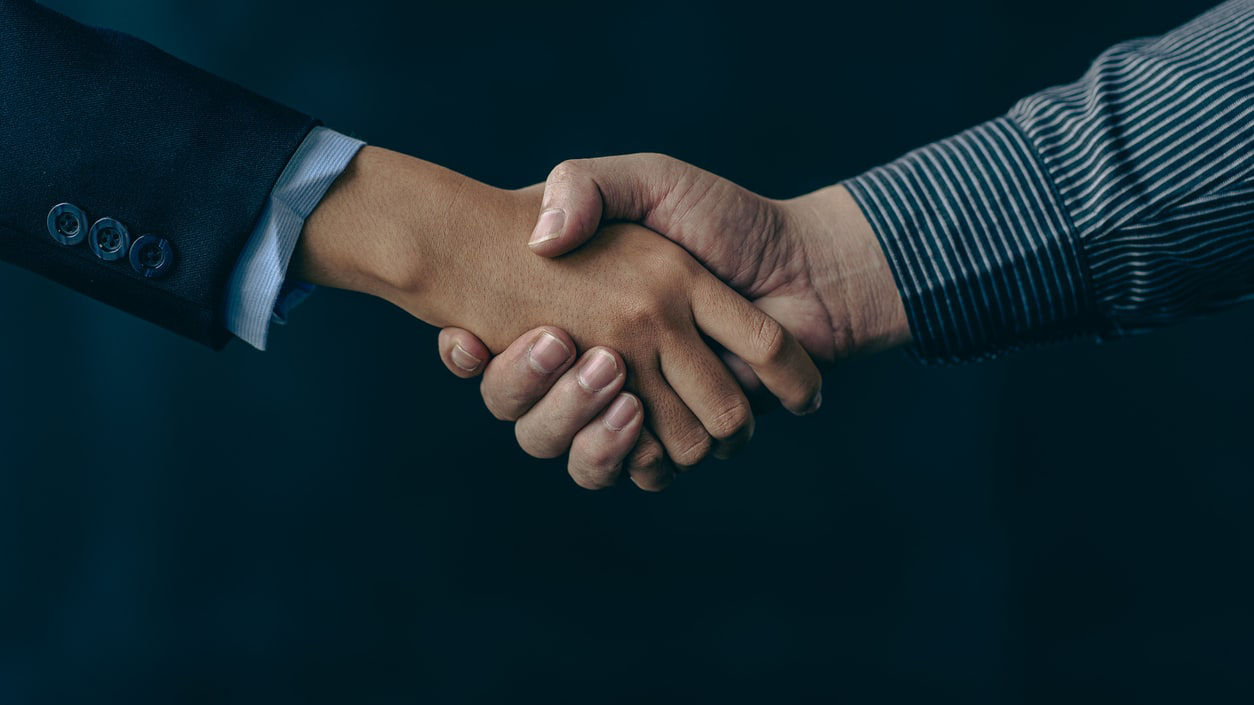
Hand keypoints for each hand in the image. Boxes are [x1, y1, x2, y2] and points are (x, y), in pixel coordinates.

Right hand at [439, 154, 910, 476]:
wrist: (808, 267)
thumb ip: (585, 186)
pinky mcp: (676, 438)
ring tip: (611, 375)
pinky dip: (630, 453)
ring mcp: (632, 407)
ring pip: (565, 448)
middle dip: (528, 388)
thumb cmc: (726, 218)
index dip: (466, 356)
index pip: (489, 351)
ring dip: (576, 418)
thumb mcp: (649, 180)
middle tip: (564, 344)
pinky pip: (632, 470)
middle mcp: (588, 366)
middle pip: (519, 411)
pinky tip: (633, 412)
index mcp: (569, 313)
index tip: (467, 335)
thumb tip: (540, 238)